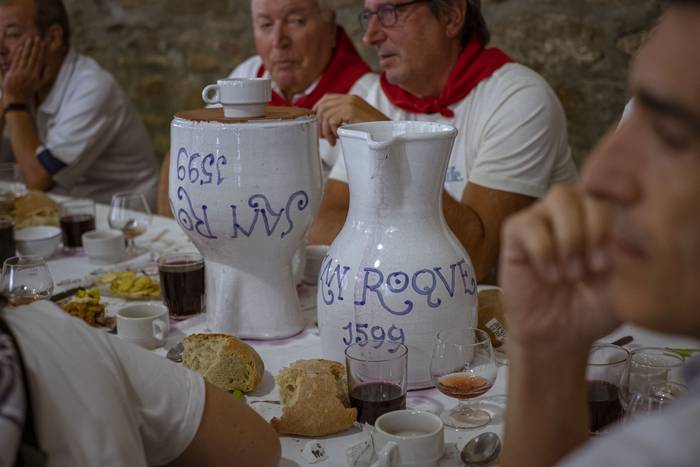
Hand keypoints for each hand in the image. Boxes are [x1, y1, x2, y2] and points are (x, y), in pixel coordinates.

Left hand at [3, 35, 46, 103]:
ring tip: (29, 39)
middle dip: (34, 46)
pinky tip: (21, 46)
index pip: (38, 60)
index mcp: (35, 75)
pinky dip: (19, 52)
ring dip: (27, 47)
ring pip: (24, 56)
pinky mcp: (12, 71)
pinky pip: (16, 59)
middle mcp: (28, 72)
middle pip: (32, 57)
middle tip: (36, 37)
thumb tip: (48, 65)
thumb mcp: (40, 84)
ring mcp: (19, 71)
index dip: (40, 51)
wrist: (16, 97)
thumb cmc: (29, 90)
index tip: (42, 43)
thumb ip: (46, 75)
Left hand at [312, 94, 388, 145]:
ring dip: (325, 129)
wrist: (389, 133)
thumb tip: (324, 125)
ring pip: (325, 113)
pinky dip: (331, 131)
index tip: (319, 126)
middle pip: (323, 105)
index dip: (318, 111)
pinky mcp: (351, 111)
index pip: (326, 98)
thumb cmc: (375, 131)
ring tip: (331, 140)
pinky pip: (331, 119)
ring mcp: (351, 103)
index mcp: (351, 99)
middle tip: (323, 136)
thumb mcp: (356, 122)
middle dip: (319, 122)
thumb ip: (343, 119)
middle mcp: (350, 98)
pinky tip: (337, 138)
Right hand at [499, 184, 619, 353]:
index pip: (612, 192)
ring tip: (572, 273)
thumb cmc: (591, 307)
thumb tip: (628, 228)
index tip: (616, 248)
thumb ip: (628, 251)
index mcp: (599, 217)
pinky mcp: (515, 234)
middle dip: (595, 229)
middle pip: (585, 192)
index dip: (616, 207)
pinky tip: (550, 276)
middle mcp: (571, 212)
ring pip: (559, 198)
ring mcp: (541, 219)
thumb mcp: (622, 282)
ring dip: (570, 237)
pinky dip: (544, 252)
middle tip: (596, 268)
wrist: (558, 335)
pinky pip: (529, 224)